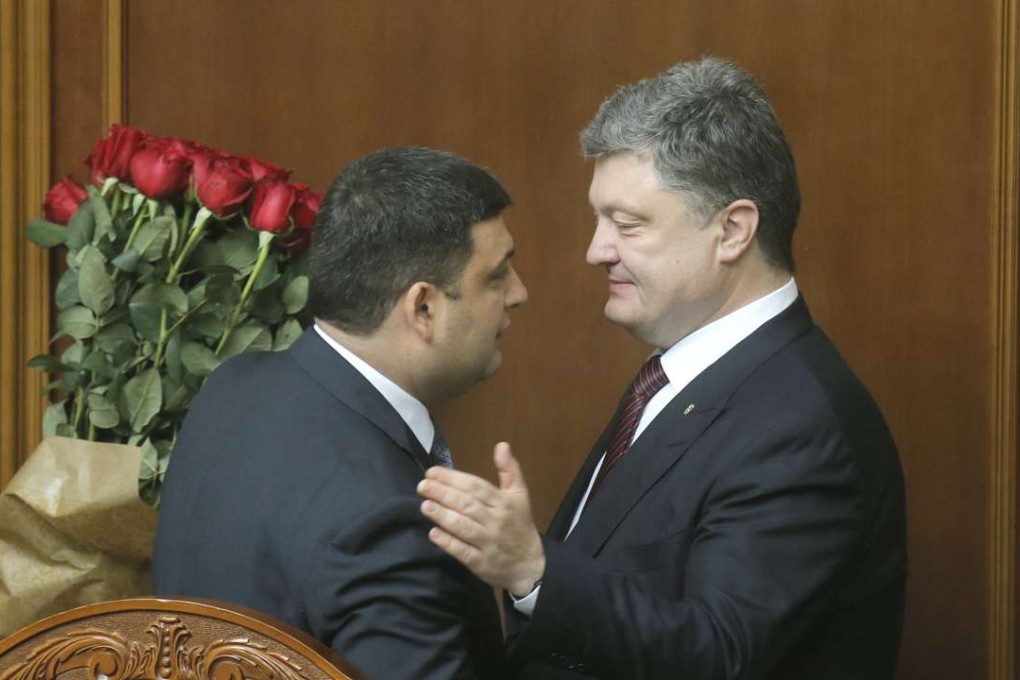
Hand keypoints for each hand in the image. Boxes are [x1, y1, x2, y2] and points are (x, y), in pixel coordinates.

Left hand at [418, 442, 544, 595]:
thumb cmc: (519, 526)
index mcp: (504, 503)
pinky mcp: (481, 563)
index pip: (476, 487)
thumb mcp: (520, 496)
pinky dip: (448, 542)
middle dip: (443, 494)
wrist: (529, 565)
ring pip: (464, 527)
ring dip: (443, 516)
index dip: (453, 479)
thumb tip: (502, 444)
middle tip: (422, 486)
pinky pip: (463, 552)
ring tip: (425, 505)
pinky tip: (433, 533)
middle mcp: (496, 521)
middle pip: (467, 505)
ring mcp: (488, 543)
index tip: (432, 472)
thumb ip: (510, 470)